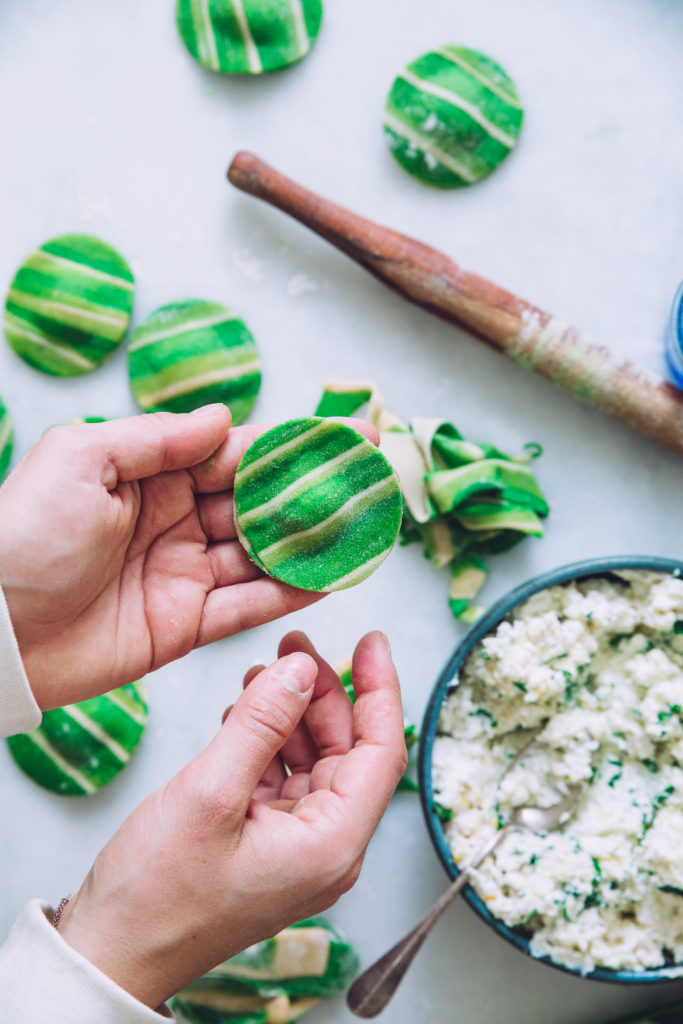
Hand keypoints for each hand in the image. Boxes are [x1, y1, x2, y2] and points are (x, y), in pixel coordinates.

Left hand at [0, 407, 377, 708]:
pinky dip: (288, 595)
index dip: (289, 448)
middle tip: (370, 486)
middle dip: (313, 496)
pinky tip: (330, 579)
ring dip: (312, 545)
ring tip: (365, 532)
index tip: (342, 438)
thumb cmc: (22, 534)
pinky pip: (245, 607)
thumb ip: (159, 438)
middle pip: (257, 506)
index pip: (234, 455)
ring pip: (261, 556)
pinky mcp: (181, 626)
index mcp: (148, 475)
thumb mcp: (82, 459)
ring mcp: (180, 574)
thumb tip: (224, 418)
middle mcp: (172, 521)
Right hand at [57, 630, 406, 1008]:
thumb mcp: (209, 793)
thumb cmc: (156, 896)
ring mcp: (296, 847)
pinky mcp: (267, 845)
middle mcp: (325, 847)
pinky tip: (240, 717)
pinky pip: (281, 778)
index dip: (380, 690)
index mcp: (332, 844)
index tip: (372, 641)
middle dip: (321, 693)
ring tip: (257, 676)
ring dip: (289, 714)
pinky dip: (265, 742)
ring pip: (312, 759)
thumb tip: (301, 669)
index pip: (381, 752)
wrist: (110, 954)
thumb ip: (261, 723)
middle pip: (345, 750)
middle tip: (291, 648)